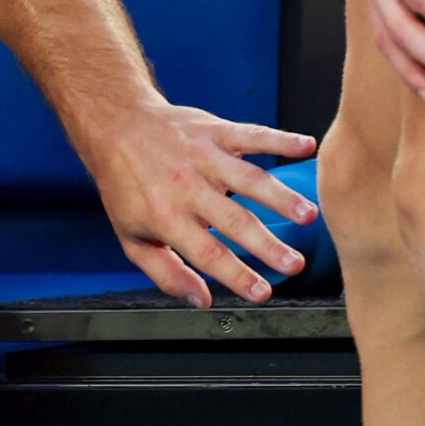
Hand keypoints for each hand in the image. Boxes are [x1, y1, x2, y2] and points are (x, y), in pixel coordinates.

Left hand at [74, 98, 319, 307]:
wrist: (116, 125)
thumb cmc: (125, 183)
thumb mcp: (131, 237)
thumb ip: (166, 272)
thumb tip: (201, 300)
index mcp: (166, 216)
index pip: (207, 253)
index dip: (236, 275)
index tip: (263, 293)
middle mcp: (187, 186)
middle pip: (234, 220)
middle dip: (268, 245)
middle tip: (296, 264)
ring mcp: (203, 156)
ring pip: (248, 178)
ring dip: (281, 196)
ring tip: (308, 214)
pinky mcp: (215, 130)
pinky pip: (251, 135)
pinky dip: (279, 139)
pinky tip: (306, 146)